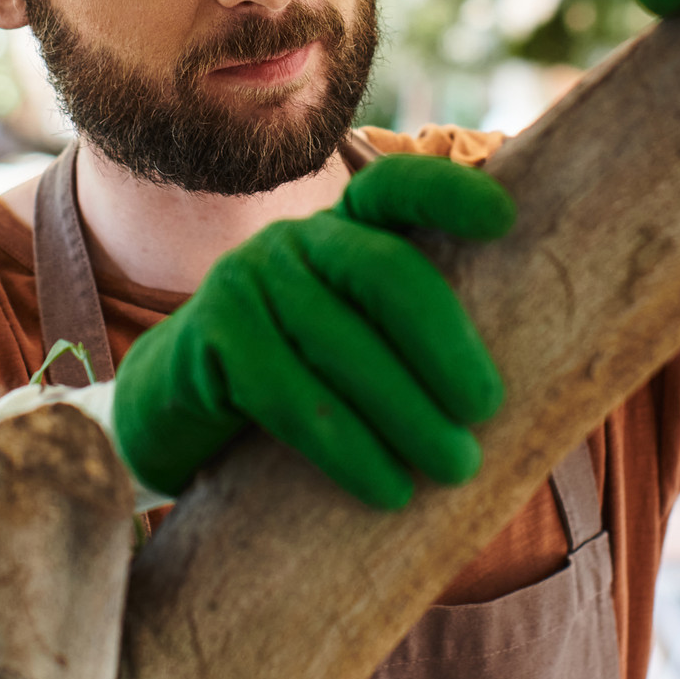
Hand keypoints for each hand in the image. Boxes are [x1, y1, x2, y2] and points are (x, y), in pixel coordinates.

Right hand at [112, 155, 511, 509]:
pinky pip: (286, 393)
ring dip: (406, 412)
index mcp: (344, 233)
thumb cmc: (293, 385)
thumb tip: (510, 398)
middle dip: (444, 341)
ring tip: (455, 466)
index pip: (397, 189)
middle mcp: (296, 243)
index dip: (449, 193)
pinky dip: (346, 447)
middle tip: (487, 409)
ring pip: (340, 342)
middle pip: (384, 271)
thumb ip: (409, 341)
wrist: (169, 411)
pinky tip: (387, 489)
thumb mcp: (352, 346)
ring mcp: (246, 282)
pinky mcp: (209, 338)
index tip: (505, 221)